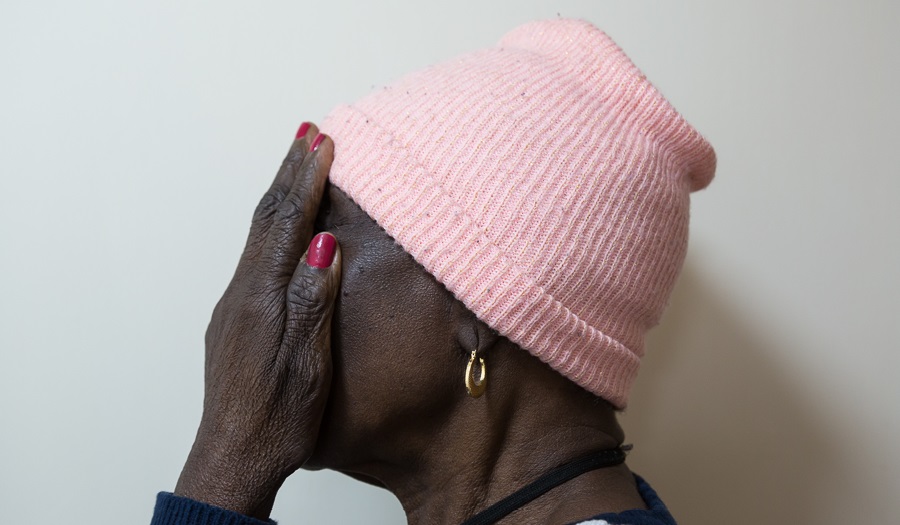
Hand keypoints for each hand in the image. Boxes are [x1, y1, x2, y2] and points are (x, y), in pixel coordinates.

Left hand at [174, 124, 339, 518]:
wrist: (235, 455)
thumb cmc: (277, 417)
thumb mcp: (307, 362)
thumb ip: (313, 299)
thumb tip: (324, 242)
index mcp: (262, 297)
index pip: (287, 223)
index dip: (305, 179)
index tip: (321, 141)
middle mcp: (243, 292)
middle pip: (267, 218)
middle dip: (289, 172)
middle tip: (308, 133)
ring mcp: (236, 304)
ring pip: (260, 234)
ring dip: (281, 195)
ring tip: (298, 166)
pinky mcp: (237, 318)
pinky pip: (258, 255)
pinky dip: (276, 225)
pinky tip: (288, 227)